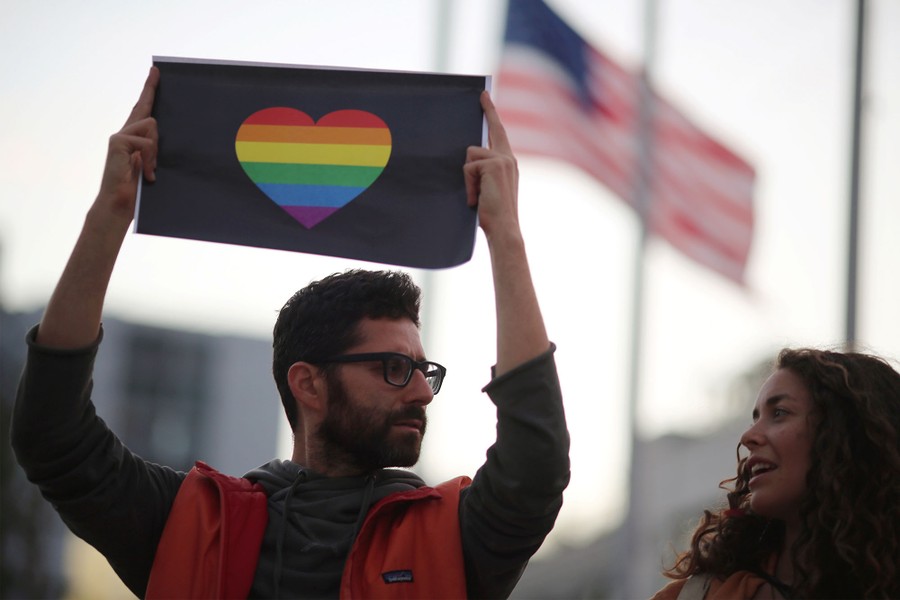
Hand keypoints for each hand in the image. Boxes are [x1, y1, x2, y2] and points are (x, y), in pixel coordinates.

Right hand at [95, 66, 159, 222]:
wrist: (119, 204)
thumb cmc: (137, 189)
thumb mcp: (151, 165)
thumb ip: (154, 149)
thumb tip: (163, 136)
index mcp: (133, 137)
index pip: (142, 110)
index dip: (148, 91)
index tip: (154, 72)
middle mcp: (124, 132)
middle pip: (144, 108)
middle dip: (150, 89)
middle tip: (156, 70)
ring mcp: (119, 136)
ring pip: (152, 126)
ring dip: (156, 149)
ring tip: (150, 168)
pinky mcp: (118, 141)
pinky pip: (146, 141)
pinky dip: (150, 158)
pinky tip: (146, 174)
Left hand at [464, 91, 519, 240]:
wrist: (504, 227)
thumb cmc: (493, 214)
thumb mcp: (488, 188)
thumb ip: (483, 171)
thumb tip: (467, 158)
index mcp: (508, 162)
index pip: (499, 133)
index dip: (492, 114)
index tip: (485, 96)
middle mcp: (508, 158)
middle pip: (491, 131)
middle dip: (488, 110)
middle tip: (482, 92)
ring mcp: (503, 159)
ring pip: (471, 155)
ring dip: (469, 178)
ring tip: (477, 195)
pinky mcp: (493, 164)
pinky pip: (468, 167)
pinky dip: (469, 185)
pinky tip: (476, 198)